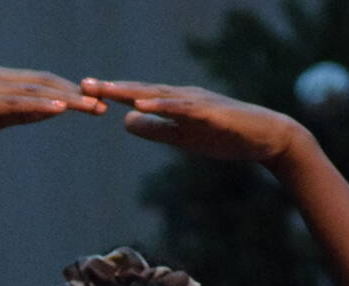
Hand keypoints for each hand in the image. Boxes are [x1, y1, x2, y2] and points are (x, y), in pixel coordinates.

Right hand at [0, 67, 104, 155]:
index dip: (70, 90)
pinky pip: (17, 104)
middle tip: (102, 104)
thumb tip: (48, 112)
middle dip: (75, 93)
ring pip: (36, 92)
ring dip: (66, 100)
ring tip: (90, 107)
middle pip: (46, 83)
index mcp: (2, 79)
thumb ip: (20, 113)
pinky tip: (59, 111)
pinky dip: (40, 106)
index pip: (44, 81)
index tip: (94, 101)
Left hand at [81, 78, 310, 164]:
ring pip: (157, 95)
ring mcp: (197, 102)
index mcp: (173, 103)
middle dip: (112, 88)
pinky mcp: (211, 112)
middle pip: (141, 90)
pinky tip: (142, 105)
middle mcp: (182, 96)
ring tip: (106, 90)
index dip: (111, 95)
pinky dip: (161, 105)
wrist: (265, 138)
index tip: (83, 92)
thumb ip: (156, 129)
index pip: (136, 98)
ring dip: (131, 92)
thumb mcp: (182, 137)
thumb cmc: (225, 136)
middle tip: (83, 83)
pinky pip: (181, 108)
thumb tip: (126, 123)